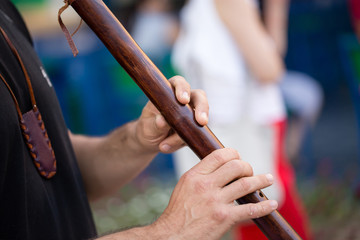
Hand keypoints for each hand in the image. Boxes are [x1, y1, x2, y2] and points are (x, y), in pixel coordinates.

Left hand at [134, 75, 208, 152]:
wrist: (151, 141)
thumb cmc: (148, 127)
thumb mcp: (147, 126)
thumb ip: (155, 123)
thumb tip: (162, 121)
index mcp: (169, 92)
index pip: (179, 83)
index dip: (183, 89)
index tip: (183, 100)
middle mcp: (184, 101)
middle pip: (199, 97)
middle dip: (202, 108)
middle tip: (201, 121)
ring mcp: (192, 115)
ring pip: (202, 117)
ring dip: (192, 131)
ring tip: (169, 143)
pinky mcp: (196, 129)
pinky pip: (197, 135)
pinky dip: (184, 142)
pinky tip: (168, 147)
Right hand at [151, 148, 277, 239]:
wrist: (173, 235)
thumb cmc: (179, 211)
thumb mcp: (185, 185)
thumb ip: (201, 174)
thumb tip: (221, 165)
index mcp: (195, 175)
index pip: (219, 155)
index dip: (233, 154)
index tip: (239, 158)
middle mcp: (205, 185)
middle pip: (236, 166)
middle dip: (247, 167)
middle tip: (250, 172)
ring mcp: (215, 202)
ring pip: (246, 184)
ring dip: (261, 181)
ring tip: (269, 179)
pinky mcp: (224, 218)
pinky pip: (250, 209)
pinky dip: (264, 206)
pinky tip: (272, 204)